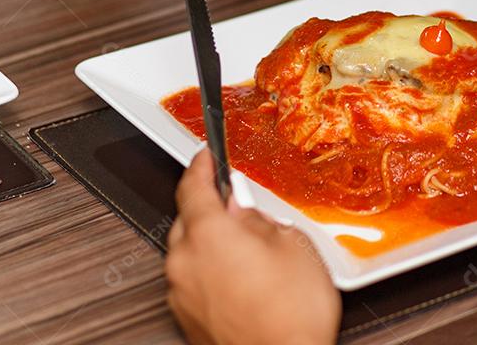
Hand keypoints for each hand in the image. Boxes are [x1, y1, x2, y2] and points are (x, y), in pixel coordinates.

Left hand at [165, 149, 340, 344]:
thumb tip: (246, 210)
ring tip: (250, 251)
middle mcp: (185, 261)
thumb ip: (261, 218)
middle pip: (187, 218)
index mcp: (208, 233)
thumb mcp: (294, 244)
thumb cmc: (291, 314)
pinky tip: (243, 280)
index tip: (205, 157)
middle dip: (210, 208)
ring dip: (212, 244)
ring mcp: (182, 293)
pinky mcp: (188, 319)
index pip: (192, 185)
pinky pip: (194, 281)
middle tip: (240, 205)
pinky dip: (211, 272)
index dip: (200, 166)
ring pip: (190, 252)